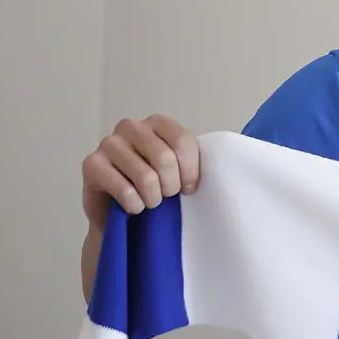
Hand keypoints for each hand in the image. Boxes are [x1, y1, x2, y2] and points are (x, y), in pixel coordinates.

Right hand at [79, 116, 199, 304]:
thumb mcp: (182, 170)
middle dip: (170, 186)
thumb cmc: (158, 190)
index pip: (183, 142)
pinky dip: (133, 203)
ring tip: (150, 203)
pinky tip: (133, 207)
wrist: (123, 216)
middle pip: (164, 158)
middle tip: (166, 198)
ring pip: (144, 175)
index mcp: (157, 123)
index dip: (191, 171)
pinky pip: (122, 187)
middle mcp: (130, 126)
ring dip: (152, 198)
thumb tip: (247, 156)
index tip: (191, 189)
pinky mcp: (90, 164)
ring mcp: (108, 143)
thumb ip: (199, 158)